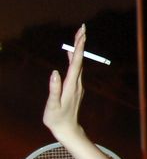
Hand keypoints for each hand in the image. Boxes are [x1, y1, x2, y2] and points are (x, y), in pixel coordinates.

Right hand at [43, 24, 86, 141]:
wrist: (68, 130)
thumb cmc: (57, 119)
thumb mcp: (53, 106)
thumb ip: (54, 90)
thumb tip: (55, 72)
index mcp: (71, 85)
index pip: (76, 63)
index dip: (78, 48)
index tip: (81, 35)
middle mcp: (77, 83)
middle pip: (79, 60)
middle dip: (81, 44)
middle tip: (82, 28)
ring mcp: (77, 85)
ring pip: (79, 64)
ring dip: (78, 49)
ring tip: (78, 36)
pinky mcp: (74, 88)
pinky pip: (75, 69)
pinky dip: (73, 59)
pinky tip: (70, 54)